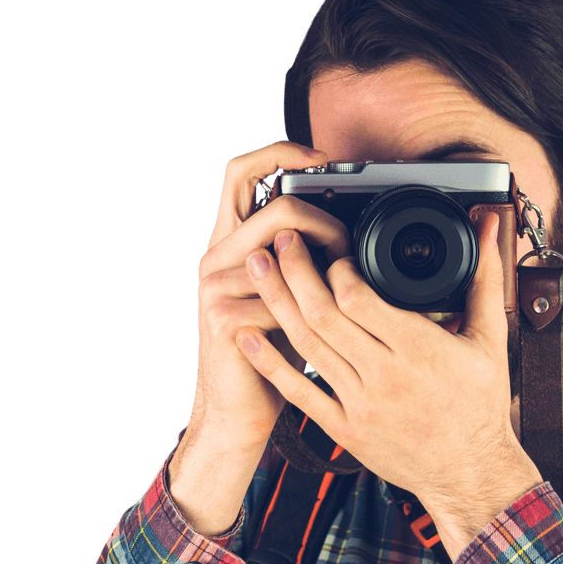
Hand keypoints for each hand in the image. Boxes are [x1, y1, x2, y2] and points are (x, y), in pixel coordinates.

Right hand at [186, 140, 351, 452]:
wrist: (240, 411)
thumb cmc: (271, 353)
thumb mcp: (287, 296)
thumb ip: (301, 259)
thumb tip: (346, 229)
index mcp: (229, 243)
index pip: (239, 172)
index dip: (279, 152)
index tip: (323, 160)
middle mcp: (215, 257)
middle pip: (273, 207)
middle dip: (323, 222)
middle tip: (347, 245)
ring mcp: (214, 287)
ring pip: (281, 252)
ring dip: (323, 266)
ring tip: (342, 287)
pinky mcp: (223, 319)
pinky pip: (280, 300)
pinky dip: (311, 310)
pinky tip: (325, 325)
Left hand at [235, 211, 543, 550]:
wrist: (469, 474)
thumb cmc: (480, 407)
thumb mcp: (490, 341)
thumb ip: (486, 277)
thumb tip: (489, 223)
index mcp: (419, 350)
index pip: (360, 298)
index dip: (337, 268)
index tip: (332, 251)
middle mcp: (385, 376)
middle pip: (324, 314)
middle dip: (295, 270)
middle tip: (281, 239)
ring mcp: (360, 404)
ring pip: (307, 346)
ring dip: (276, 302)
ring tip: (257, 268)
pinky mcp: (344, 429)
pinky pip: (299, 392)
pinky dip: (269, 362)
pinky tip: (246, 335)